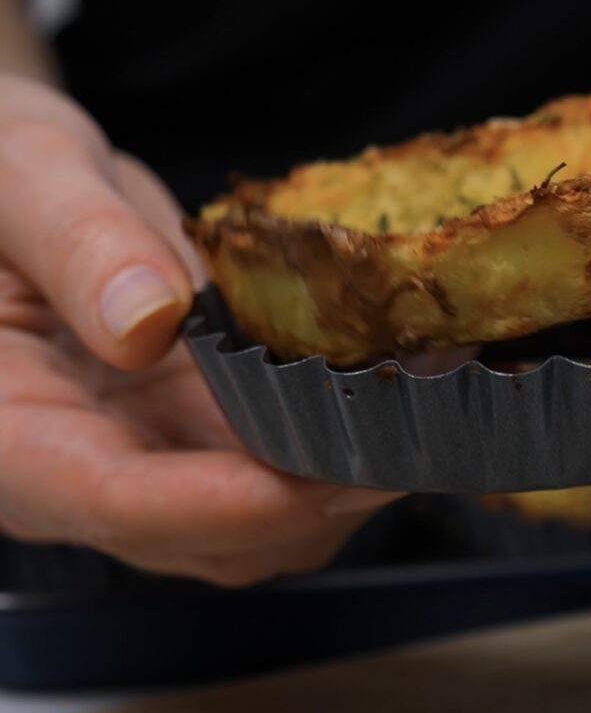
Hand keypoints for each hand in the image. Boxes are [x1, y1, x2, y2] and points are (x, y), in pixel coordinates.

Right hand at [0, 74, 398, 585]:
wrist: (12, 188)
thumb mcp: (23, 178)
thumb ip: (77, 244)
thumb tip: (148, 322)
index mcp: (7, 429)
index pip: (113, 499)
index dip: (226, 502)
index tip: (328, 476)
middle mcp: (76, 467)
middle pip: (205, 533)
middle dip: (312, 498)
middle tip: (418, 432)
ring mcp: (142, 454)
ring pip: (253, 521)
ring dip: (340, 480)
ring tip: (426, 410)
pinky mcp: (191, 431)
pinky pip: (271, 466)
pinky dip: (335, 441)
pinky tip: (392, 389)